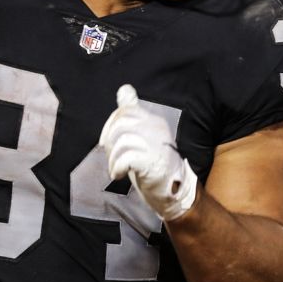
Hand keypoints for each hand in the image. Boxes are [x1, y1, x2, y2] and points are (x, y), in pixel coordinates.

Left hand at [99, 85, 197, 221]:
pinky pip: (126, 158)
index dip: (111, 124)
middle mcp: (157, 129)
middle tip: (112, 157)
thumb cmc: (154, 165)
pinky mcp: (153, 161)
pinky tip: (119, 175)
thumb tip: (124, 89)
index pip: (127, 109)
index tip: (107, 141)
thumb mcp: (142, 137)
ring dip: (112, 158)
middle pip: (121, 124)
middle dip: (109, 142)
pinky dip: (116, 167)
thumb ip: (132, 116)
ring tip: (116, 169)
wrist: (175, 192)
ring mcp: (156, 145)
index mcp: (154, 121)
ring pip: (122, 141)